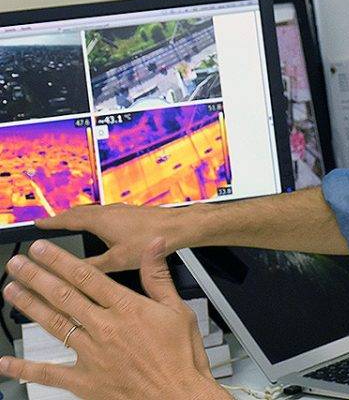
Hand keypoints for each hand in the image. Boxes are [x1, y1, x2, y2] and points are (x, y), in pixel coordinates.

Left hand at [0, 239, 231, 399]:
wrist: (180, 397)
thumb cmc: (181, 356)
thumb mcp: (178, 310)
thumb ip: (159, 277)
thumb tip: (154, 245)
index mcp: (126, 308)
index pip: (86, 276)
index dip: (60, 260)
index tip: (43, 249)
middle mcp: (104, 328)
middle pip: (63, 296)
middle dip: (37, 277)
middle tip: (18, 263)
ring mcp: (91, 355)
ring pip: (54, 325)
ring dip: (30, 306)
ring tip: (12, 291)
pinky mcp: (85, 383)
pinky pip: (50, 374)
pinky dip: (26, 368)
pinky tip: (7, 362)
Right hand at [35, 203, 178, 271]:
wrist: (177, 226)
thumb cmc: (151, 239)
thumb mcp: (117, 260)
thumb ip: (93, 266)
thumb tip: (74, 273)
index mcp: (101, 220)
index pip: (68, 219)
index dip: (52, 222)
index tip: (38, 223)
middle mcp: (109, 211)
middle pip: (79, 212)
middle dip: (63, 217)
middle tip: (50, 222)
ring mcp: (121, 209)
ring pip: (93, 210)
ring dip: (79, 216)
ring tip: (71, 222)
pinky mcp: (131, 212)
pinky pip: (105, 212)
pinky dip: (95, 217)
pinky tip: (102, 225)